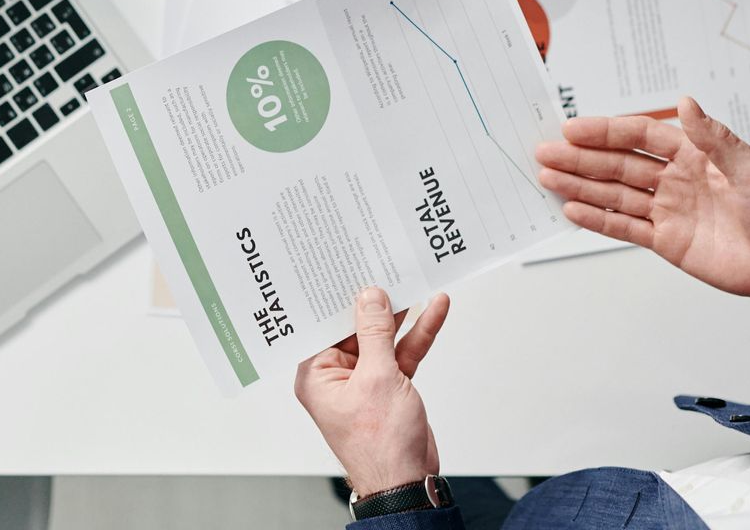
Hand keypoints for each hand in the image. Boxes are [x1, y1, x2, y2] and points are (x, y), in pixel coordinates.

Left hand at [294, 287, 448, 498]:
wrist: (406, 483)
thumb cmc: (380, 445)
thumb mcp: (378, 378)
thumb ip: (375, 334)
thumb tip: (370, 298)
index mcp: (316, 374)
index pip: (325, 324)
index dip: (339, 297)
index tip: (350, 268)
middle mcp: (336, 375)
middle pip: (356, 327)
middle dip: (375, 301)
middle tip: (386, 267)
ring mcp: (364, 380)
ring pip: (383, 338)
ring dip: (403, 316)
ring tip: (415, 281)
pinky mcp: (389, 386)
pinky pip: (402, 353)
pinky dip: (417, 334)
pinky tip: (433, 311)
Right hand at [535, 97, 749, 298]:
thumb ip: (715, 139)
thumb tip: (688, 103)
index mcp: (693, 154)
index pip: (640, 136)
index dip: (606, 131)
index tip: (573, 128)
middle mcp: (675, 179)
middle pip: (618, 164)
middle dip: (580, 158)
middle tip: (545, 151)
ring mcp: (668, 210)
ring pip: (615, 194)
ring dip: (580, 185)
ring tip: (547, 177)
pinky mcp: (667, 241)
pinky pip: (625, 227)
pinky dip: (598, 220)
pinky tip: (573, 210)